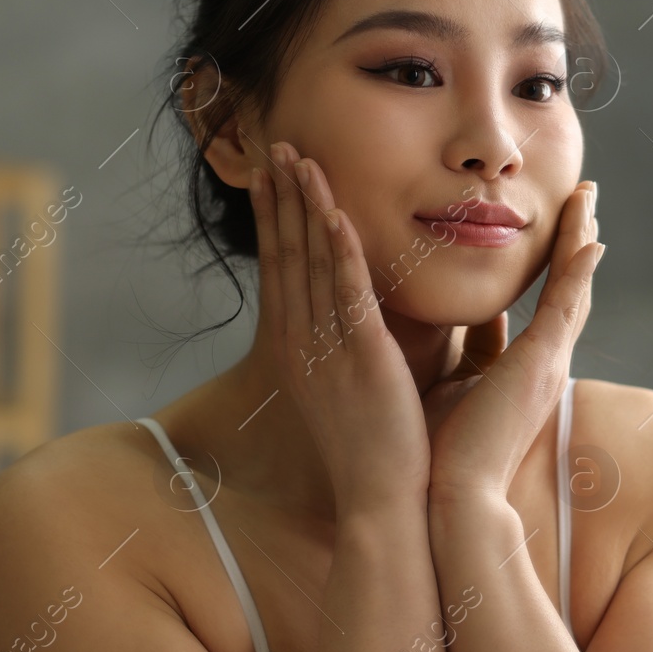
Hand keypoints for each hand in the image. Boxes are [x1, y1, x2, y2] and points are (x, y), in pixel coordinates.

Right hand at [248, 139, 431, 515]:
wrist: (381, 504)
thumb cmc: (375, 452)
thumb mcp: (348, 390)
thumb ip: (348, 347)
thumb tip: (355, 319)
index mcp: (297, 350)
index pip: (281, 269)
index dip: (275, 219)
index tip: (271, 176)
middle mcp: (302, 344)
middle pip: (286, 255)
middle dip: (281, 198)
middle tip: (276, 147)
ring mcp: (328, 350)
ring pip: (312, 263)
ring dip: (306, 207)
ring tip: (300, 159)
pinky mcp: (363, 359)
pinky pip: (348, 293)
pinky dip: (340, 250)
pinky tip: (336, 212)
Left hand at [425, 180, 602, 501]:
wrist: (451, 494)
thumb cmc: (445, 452)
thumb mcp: (456, 388)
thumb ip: (465, 355)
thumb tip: (459, 330)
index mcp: (524, 367)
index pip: (547, 302)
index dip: (557, 262)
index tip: (562, 225)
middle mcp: (544, 361)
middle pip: (571, 287)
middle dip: (578, 240)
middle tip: (585, 197)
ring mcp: (548, 361)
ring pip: (573, 287)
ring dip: (581, 240)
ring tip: (587, 198)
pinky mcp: (541, 364)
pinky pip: (566, 307)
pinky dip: (579, 272)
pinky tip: (591, 239)